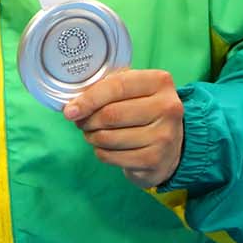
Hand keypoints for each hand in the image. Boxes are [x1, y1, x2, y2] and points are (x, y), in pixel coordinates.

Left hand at [61, 69, 184, 189]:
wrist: (171, 145)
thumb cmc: (144, 111)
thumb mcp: (133, 90)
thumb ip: (108, 88)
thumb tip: (73, 105)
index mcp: (160, 82)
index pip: (117, 86)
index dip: (88, 99)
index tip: (70, 110)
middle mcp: (167, 108)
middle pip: (111, 114)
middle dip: (88, 120)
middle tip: (81, 122)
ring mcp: (164, 136)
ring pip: (109, 138)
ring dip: (92, 137)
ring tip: (92, 134)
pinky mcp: (155, 160)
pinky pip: (112, 157)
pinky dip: (101, 152)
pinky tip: (106, 148)